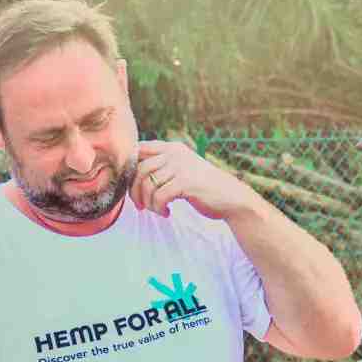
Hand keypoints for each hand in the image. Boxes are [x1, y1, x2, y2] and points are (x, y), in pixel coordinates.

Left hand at [132, 141, 258, 219]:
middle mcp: (174, 153)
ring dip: (147, 202)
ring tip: (157, 210)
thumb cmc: (203, 188)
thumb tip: (130, 176)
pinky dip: (158, 208)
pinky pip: (159, 196)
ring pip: (147, 184)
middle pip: (139, 169)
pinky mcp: (185, 183)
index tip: (133, 188)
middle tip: (140, 206)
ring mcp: (180, 166)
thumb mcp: (181, 170)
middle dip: (134, 191)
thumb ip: (161, 167)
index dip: (130, 169)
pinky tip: (166, 213)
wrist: (231, 198)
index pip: (138, 150)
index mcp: (172, 147)